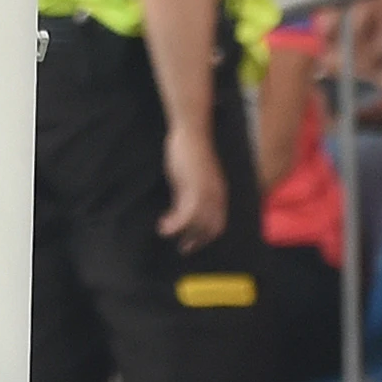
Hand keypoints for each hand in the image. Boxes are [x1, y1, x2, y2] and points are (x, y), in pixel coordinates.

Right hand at [157, 123, 226, 252]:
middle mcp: (217, 196)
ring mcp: (206, 193)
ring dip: (183, 234)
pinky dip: (174, 224)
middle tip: (183, 248)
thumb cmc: (190, 152)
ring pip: (198, 224)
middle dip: (197, 240)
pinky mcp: (193, 189)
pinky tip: (162, 226)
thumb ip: (188, 194)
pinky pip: (186, 215)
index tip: (193, 243)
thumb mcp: (191, 178)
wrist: (191, 133)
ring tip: (166, 234)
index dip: (207, 236)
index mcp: (219, 193)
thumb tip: (179, 210)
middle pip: (211, 227)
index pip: (218, 222)